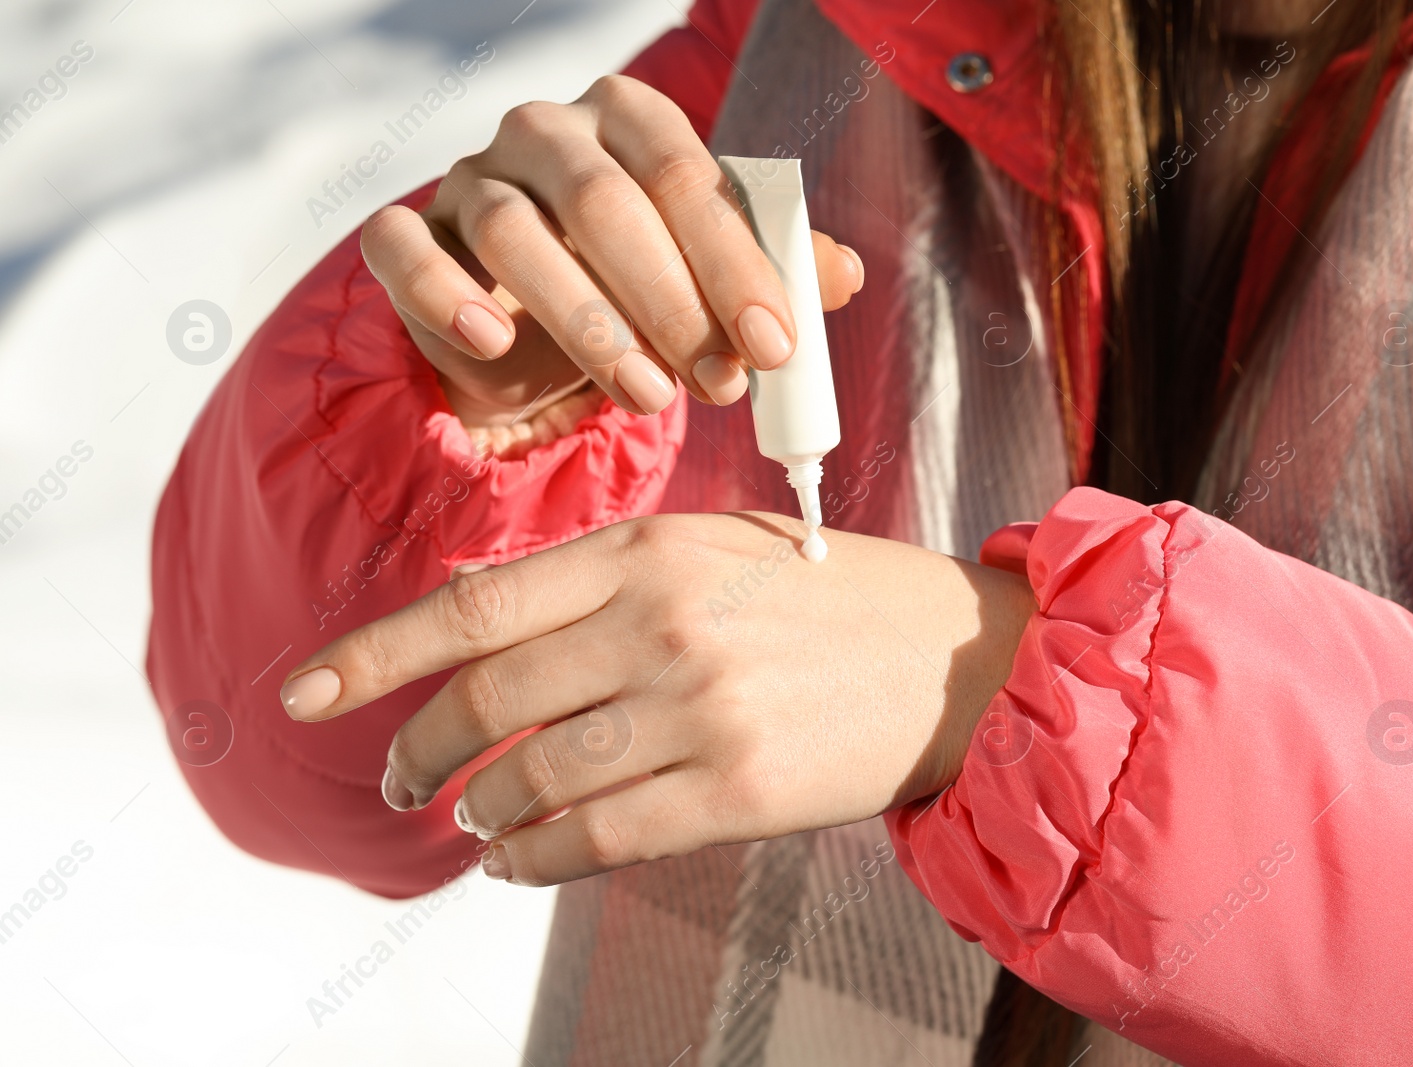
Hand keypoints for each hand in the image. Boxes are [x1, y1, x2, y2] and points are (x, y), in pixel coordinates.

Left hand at [278, 514, 1034, 885]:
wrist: (959, 661)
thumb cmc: (833, 598)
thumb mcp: (716, 546)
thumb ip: (603, 578)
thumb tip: (481, 628)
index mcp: (650, 549)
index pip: (475, 607)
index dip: (374, 655)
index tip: (303, 693)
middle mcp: (665, 622)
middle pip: (488, 699)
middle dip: (418, 752)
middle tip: (399, 782)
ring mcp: (702, 708)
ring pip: (535, 776)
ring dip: (481, 809)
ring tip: (471, 819)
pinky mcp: (739, 791)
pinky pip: (599, 839)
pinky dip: (537, 860)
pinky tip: (519, 862)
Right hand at [359, 76, 864, 456]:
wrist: (523, 324)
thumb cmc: (630, 287)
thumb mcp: (705, 278)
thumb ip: (772, 269)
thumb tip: (847, 274)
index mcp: (627, 118)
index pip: (685, 175)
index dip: (733, 264)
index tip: (773, 346)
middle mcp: (545, 132)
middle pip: (605, 202)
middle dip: (672, 304)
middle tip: (718, 386)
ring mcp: (470, 178)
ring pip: (513, 232)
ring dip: (586, 322)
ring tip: (645, 394)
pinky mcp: (408, 233)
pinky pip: (405, 248)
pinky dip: (446, 295)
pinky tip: (494, 342)